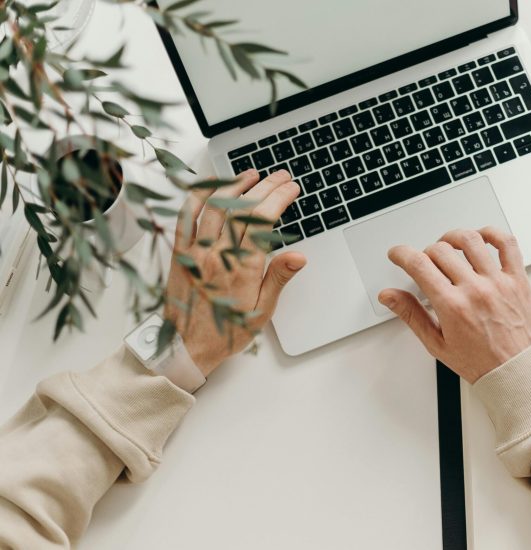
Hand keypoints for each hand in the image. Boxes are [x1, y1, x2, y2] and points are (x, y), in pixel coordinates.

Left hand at [164, 169, 305, 375]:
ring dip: (236, 186)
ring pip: (216, 206)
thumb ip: (278, 279)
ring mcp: (196, 251)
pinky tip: (212, 185)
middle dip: (265, 187)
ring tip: (252, 175)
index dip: (279, 199)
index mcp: (242, 269)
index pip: (264, 222)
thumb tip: (298, 256)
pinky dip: (198, 196)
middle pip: (243, 209)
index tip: (291, 189)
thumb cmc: (226, 331)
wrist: (185, 347)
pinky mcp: (179, 252)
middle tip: (280, 177)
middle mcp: (218, 255)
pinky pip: (186, 216)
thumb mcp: (261, 311)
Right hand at [378, 227, 530, 382]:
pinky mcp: (518, 279)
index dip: (401, 254)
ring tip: (449, 246)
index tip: (398, 254)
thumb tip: (389, 296)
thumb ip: (411, 315)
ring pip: (471, 240)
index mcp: (452, 306)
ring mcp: (498, 282)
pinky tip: (482, 238)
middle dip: (425, 253)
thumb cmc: (482, 363)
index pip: (419, 265)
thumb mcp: (437, 344)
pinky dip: (493, 233)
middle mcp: (475, 290)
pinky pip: (507, 244)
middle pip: (440, 250)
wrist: (520, 371)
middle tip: (425, 263)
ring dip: (453, 238)